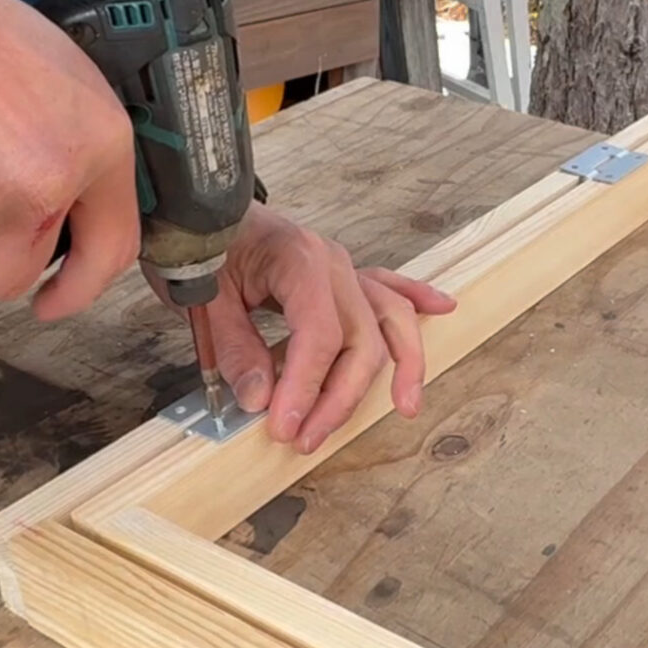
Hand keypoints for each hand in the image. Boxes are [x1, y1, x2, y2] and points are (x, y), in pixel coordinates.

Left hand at [200, 205, 456, 451]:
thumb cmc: (204, 247)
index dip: (305, 388)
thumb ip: (233, 348)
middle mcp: (334, 264)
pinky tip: (444, 308)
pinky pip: (390, 289)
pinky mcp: (345, 275)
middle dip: (339, 397)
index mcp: (300, 260)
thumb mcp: (204, 298)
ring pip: (389, 320)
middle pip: (361, 339)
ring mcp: (345, 268)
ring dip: (401, 366)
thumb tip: (259, 400)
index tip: (284, 427)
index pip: (319, 336)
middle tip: (304, 439)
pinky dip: (417, 300)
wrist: (204, 208)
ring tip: (405, 406)